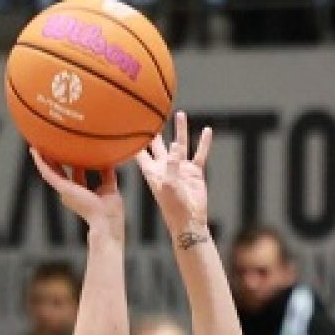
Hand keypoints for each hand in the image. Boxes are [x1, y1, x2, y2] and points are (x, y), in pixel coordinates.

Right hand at [29, 151, 123, 236]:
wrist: (106, 221)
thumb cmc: (110, 212)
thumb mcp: (110, 188)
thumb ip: (107, 175)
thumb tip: (109, 161)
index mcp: (80, 194)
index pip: (75, 176)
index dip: (73, 164)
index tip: (71, 152)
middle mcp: (70, 193)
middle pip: (60, 173)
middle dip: (54, 160)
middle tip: (48, 146)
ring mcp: (65, 191)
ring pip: (50, 172)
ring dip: (42, 159)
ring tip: (35, 147)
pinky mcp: (63, 188)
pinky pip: (48, 173)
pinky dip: (41, 162)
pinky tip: (35, 152)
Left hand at [136, 111, 212, 238]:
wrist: (189, 221)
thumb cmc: (174, 208)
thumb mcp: (169, 187)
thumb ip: (170, 166)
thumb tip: (175, 146)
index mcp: (152, 172)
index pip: (139, 153)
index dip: (133, 141)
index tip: (127, 124)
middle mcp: (165, 167)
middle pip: (158, 144)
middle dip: (154, 130)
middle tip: (150, 113)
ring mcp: (180, 168)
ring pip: (180, 144)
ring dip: (180, 130)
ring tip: (179, 114)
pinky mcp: (194, 172)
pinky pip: (199, 154)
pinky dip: (204, 143)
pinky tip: (207, 131)